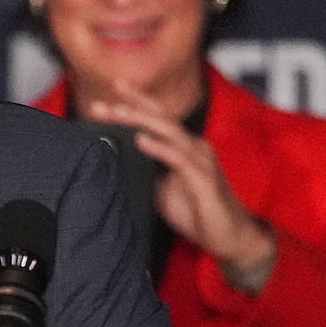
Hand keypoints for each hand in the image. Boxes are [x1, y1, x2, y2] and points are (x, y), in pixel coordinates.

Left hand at [89, 83, 276, 291]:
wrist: (228, 237)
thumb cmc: (197, 213)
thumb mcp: (162, 190)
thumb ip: (146, 173)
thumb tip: (118, 164)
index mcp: (183, 147)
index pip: (157, 118)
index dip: (135, 102)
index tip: (111, 89)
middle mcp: (193, 146)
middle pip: (160, 117)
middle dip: (129, 105)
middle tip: (98, 104)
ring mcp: (199, 160)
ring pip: (169, 131)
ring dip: (140, 120)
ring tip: (117, 112)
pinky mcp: (203, 179)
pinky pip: (178, 158)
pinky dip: (158, 147)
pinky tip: (140, 140)